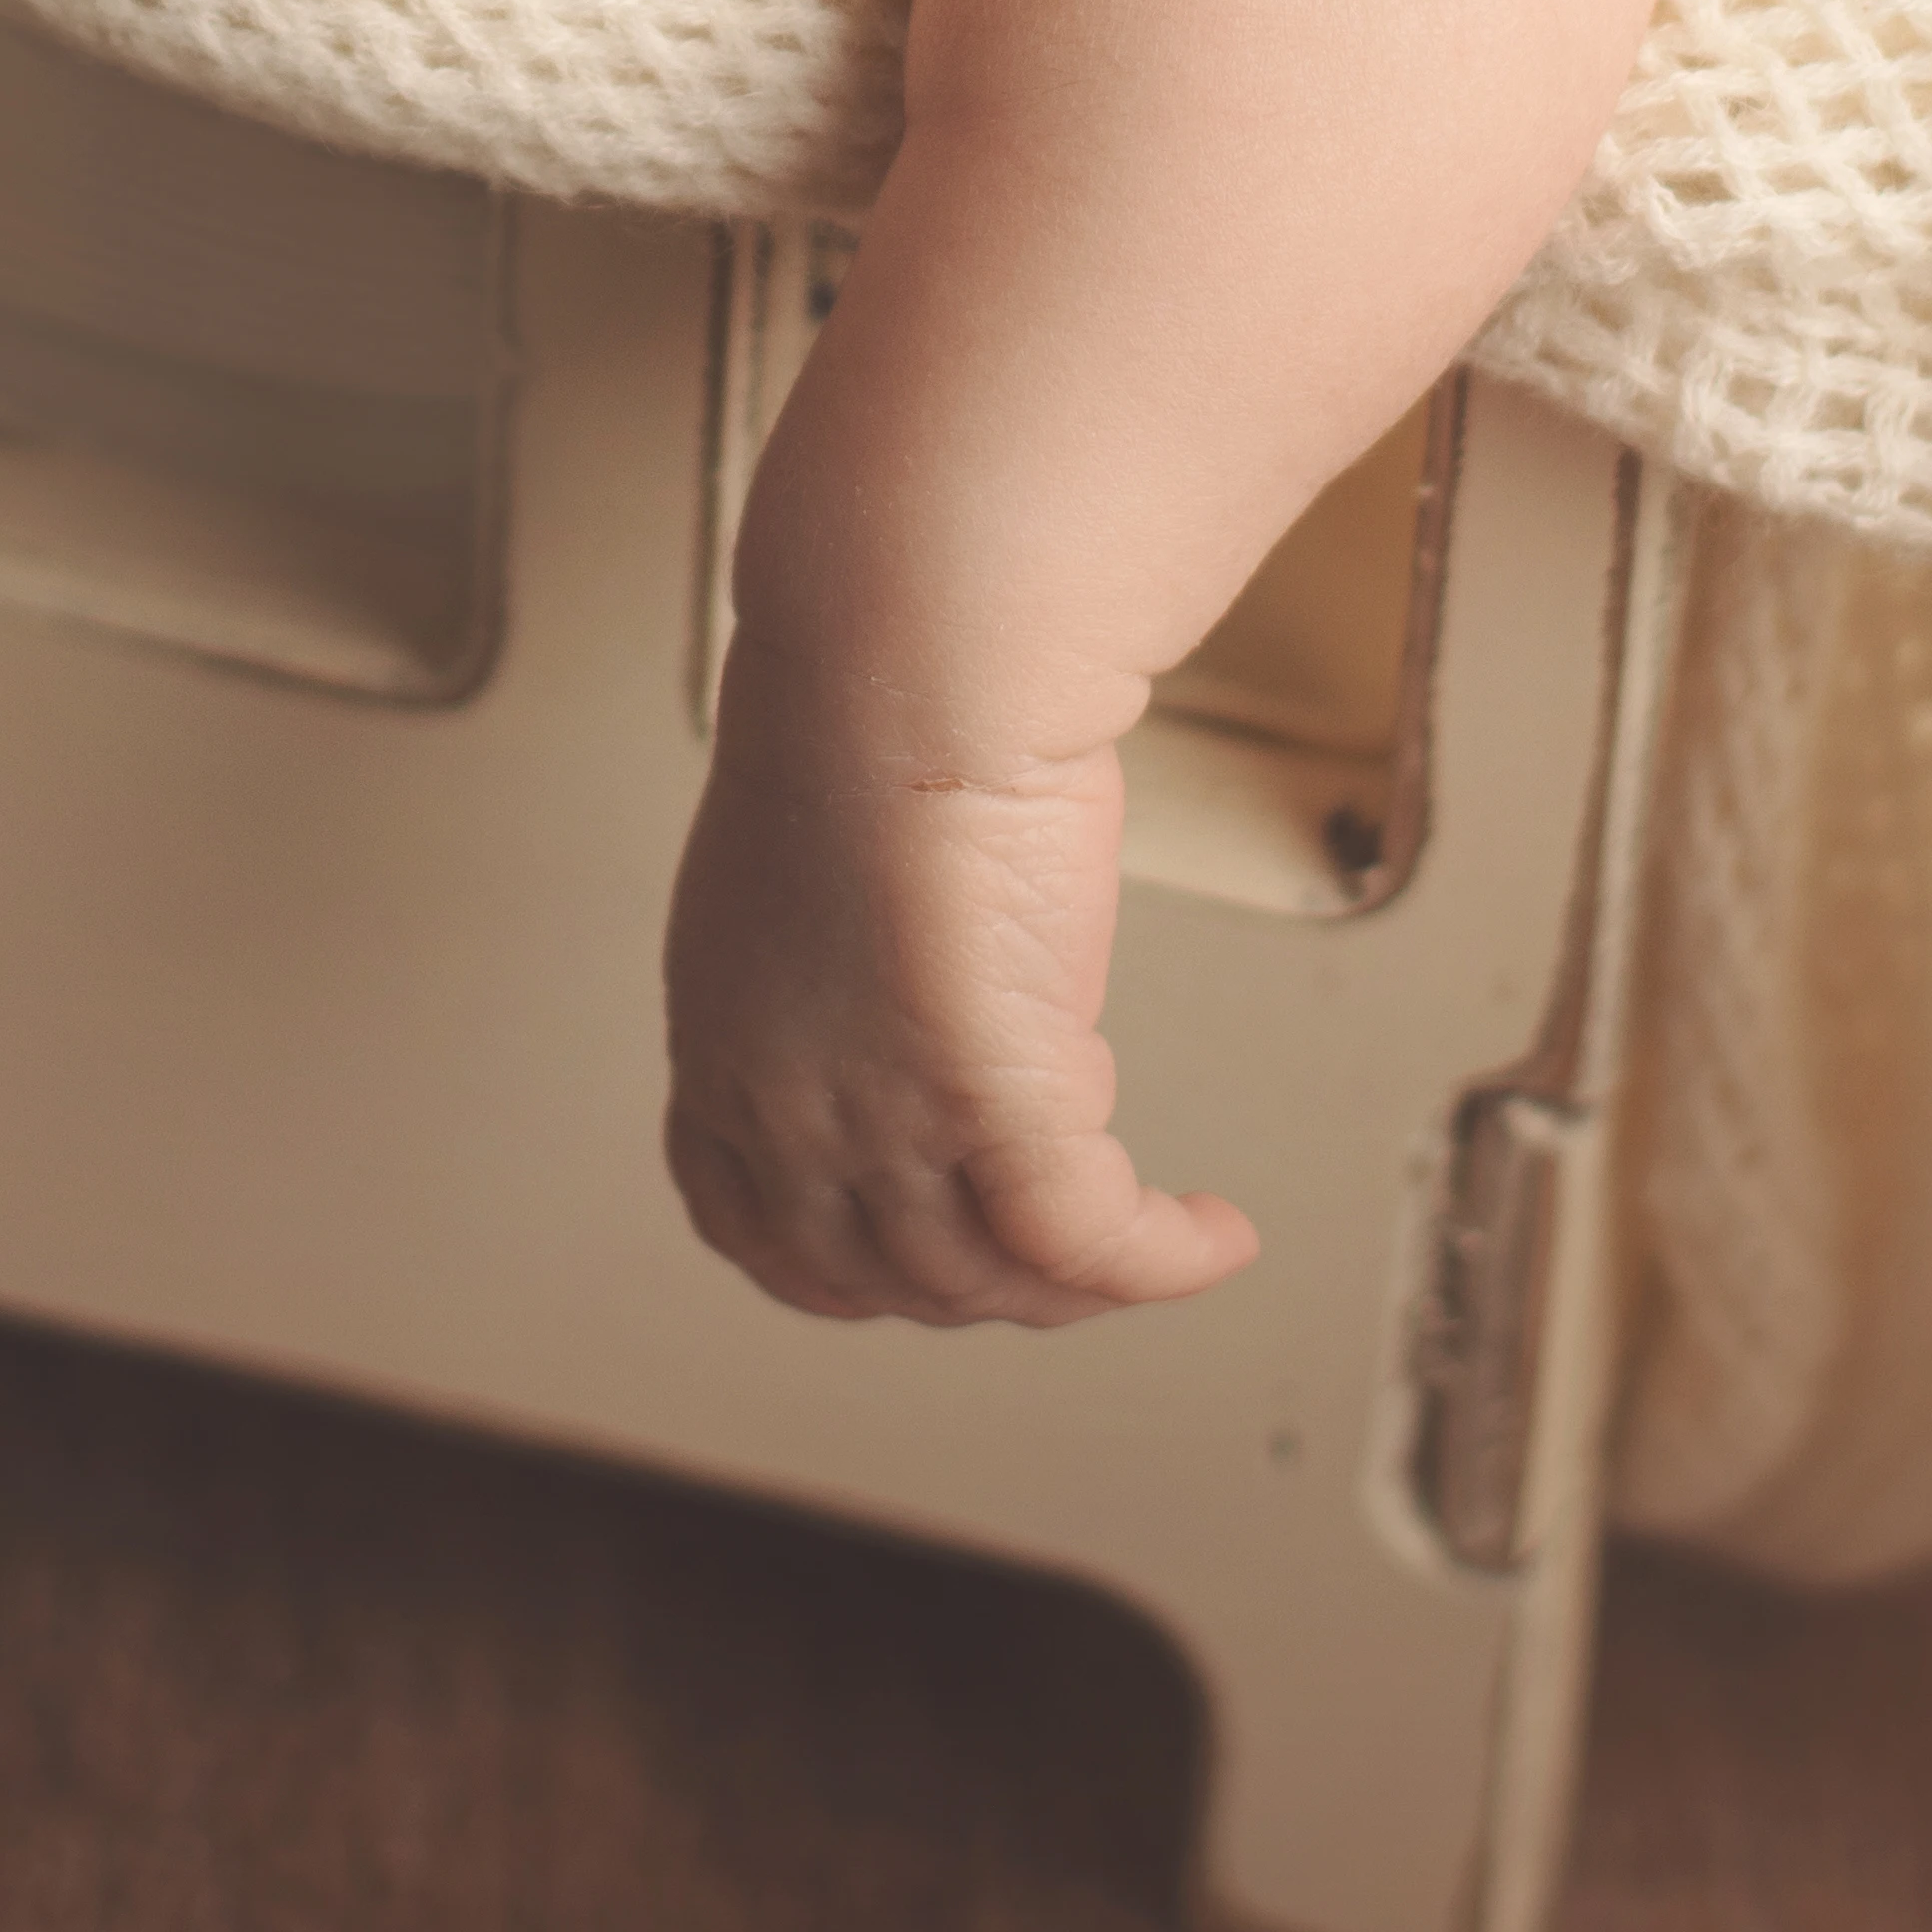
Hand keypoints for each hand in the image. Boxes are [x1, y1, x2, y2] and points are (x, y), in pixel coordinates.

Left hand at [656, 704, 1259, 1324]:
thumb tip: (937, 1003)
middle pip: (882, 1274)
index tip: (929, 1254)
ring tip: (1151, 1228)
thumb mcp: (825, 871)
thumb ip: (856, 970)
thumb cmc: (877, 707)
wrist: (914, 654)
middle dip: (986, 1278)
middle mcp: (780, 1100)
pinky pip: (1085, 1237)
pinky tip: (1210, 1239)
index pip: (756, 1230)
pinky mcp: (986, 1094)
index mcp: (721, 1039)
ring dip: (1082, 1275)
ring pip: (986, 1274)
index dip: (850, 1266)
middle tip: (1074, 1238)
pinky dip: (1159, 1258)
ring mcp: (877, 1112)